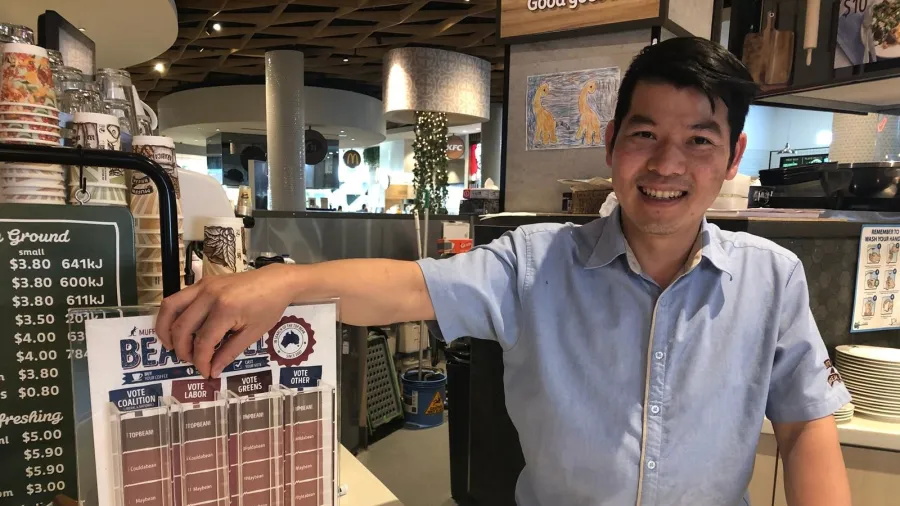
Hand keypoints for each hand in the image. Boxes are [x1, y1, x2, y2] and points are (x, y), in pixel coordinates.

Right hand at [156, 264, 296, 377]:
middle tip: (189, 361)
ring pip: (170, 307)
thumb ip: (229, 353)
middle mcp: (209, 295)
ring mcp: (203, 286)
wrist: (277, 281)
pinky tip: (178, 328)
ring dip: (165, 329)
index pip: (203, 342)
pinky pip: (178, 298)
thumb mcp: (253, 333)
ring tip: (171, 346)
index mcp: (225, 309)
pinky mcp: (202, 282)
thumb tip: (211, 371)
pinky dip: (172, 315)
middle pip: (181, 327)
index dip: (201, 361)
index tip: (205, 372)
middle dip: (182, 350)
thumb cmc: (269, 307)